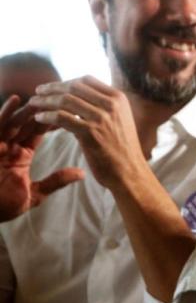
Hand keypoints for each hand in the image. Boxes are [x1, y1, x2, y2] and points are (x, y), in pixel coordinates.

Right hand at [0, 95, 83, 220]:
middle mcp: (8, 146)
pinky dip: (5, 112)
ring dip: (29, 108)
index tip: (68, 108)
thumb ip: (55, 182)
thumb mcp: (33, 194)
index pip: (39, 133)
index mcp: (20, 156)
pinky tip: (16, 99)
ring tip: (44, 95)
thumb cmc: (2, 206)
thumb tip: (81, 174)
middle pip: (28, 123)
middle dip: (43, 109)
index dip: (53, 120)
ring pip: (15, 121)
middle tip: (58, 96)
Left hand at [29, 77, 146, 191]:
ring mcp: (102, 118)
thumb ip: (104, 105)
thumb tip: (80, 96)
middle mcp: (111, 105)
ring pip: (65, 100)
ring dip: (45, 100)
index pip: (87, 80)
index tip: (54, 87)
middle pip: (74, 87)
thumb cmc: (121, 147)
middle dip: (53, 87)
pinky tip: (39, 118)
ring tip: (33, 103)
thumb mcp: (119, 119)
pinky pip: (62, 118)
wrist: (129, 171)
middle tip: (38, 91)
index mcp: (119, 98)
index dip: (66, 81)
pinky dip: (47, 116)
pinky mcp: (90, 133)